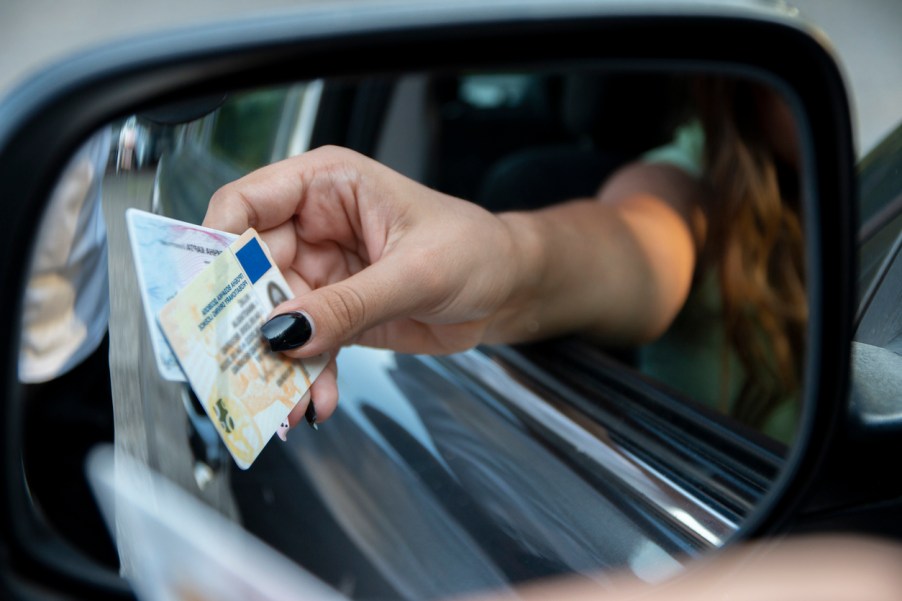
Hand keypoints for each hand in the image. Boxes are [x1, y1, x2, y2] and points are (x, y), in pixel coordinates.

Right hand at [204, 146, 523, 426]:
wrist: (507, 290)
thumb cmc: (476, 251)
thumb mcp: (415, 272)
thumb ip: (348, 303)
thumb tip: (286, 332)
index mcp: (328, 186)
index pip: (246, 204)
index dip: (218, 247)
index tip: (209, 298)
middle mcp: (314, 226)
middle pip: (250, 273)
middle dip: (246, 327)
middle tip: (241, 370)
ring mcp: (322, 272)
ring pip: (274, 320)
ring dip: (277, 366)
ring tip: (287, 404)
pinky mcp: (335, 312)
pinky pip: (305, 348)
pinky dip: (307, 378)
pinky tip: (318, 402)